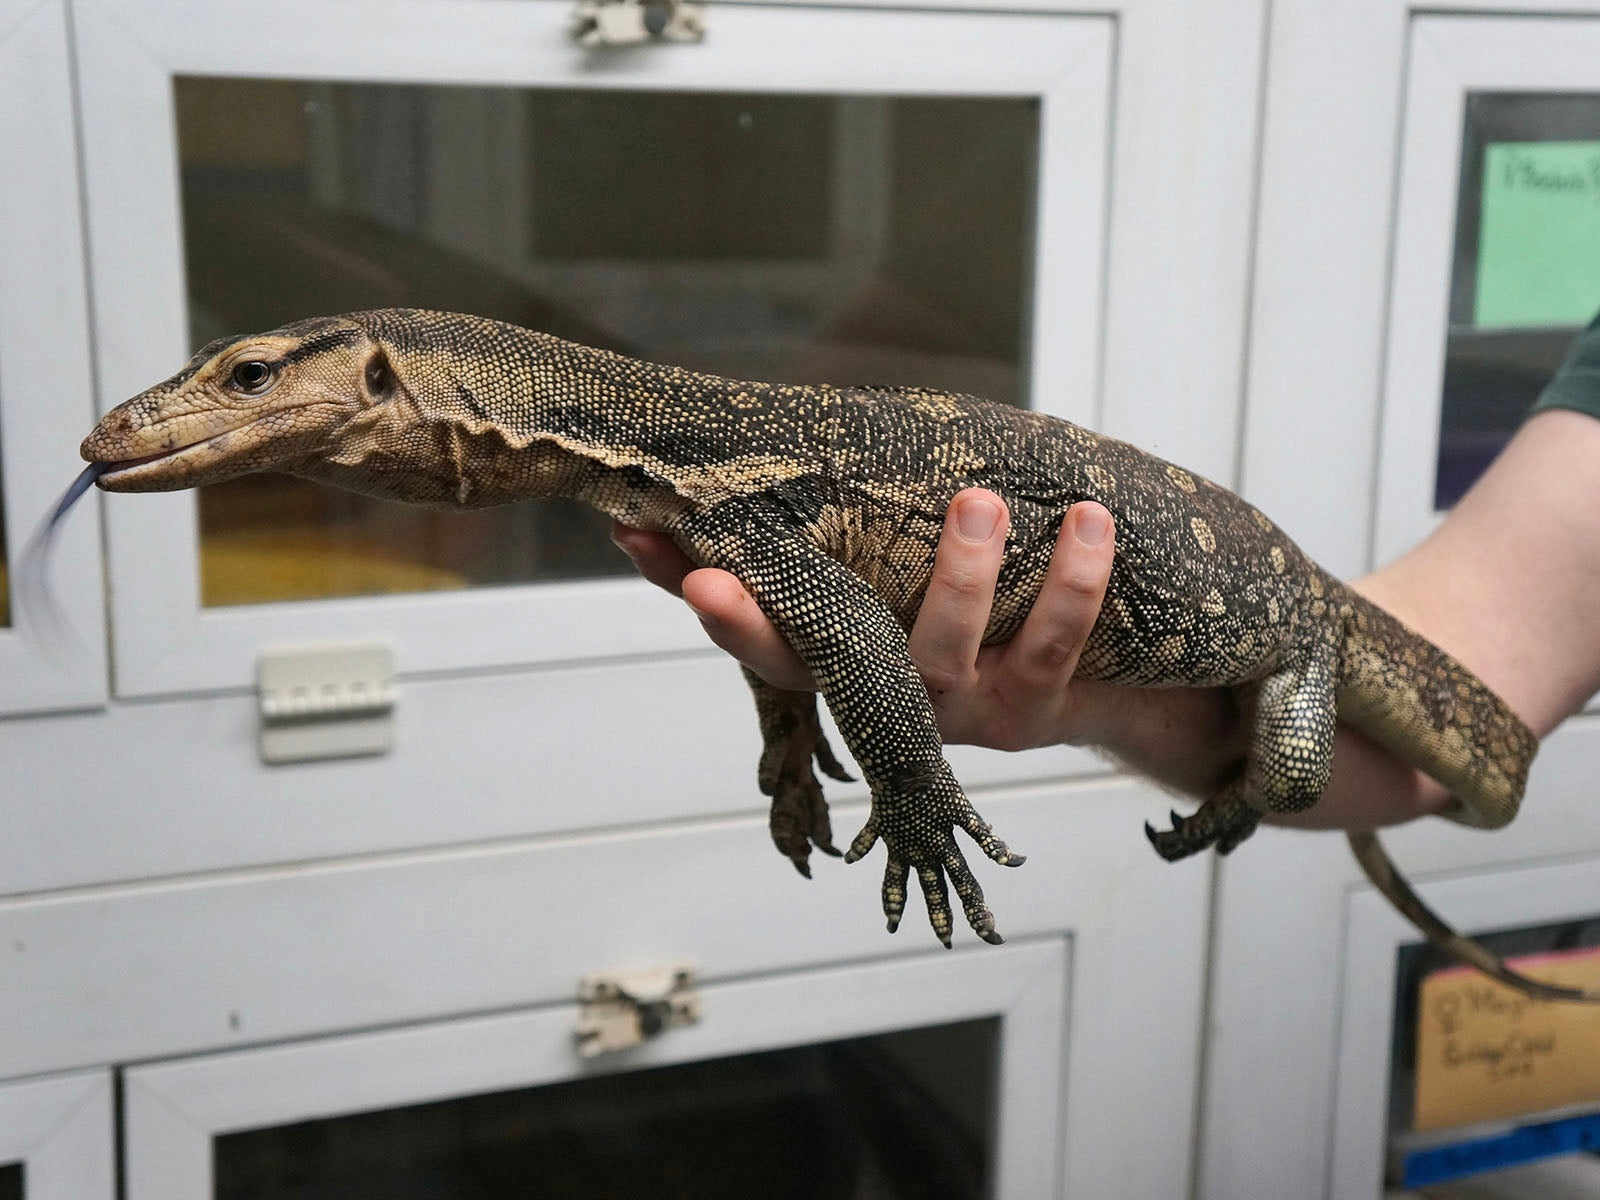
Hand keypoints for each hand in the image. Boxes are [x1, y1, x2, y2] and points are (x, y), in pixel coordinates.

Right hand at [612, 489, 1124, 748]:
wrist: (1091, 682)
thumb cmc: (960, 611)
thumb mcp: (877, 579)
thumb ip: (794, 542)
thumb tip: (652, 514)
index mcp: (837, 661)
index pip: (756, 642)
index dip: (717, 613)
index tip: (683, 567)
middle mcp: (884, 697)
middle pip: (828, 662)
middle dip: (816, 602)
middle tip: (788, 533)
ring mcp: (957, 710)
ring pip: (942, 654)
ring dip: (960, 575)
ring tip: (981, 499)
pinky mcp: (1032, 705)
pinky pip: (1051, 646)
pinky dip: (1073, 584)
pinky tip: (1088, 521)